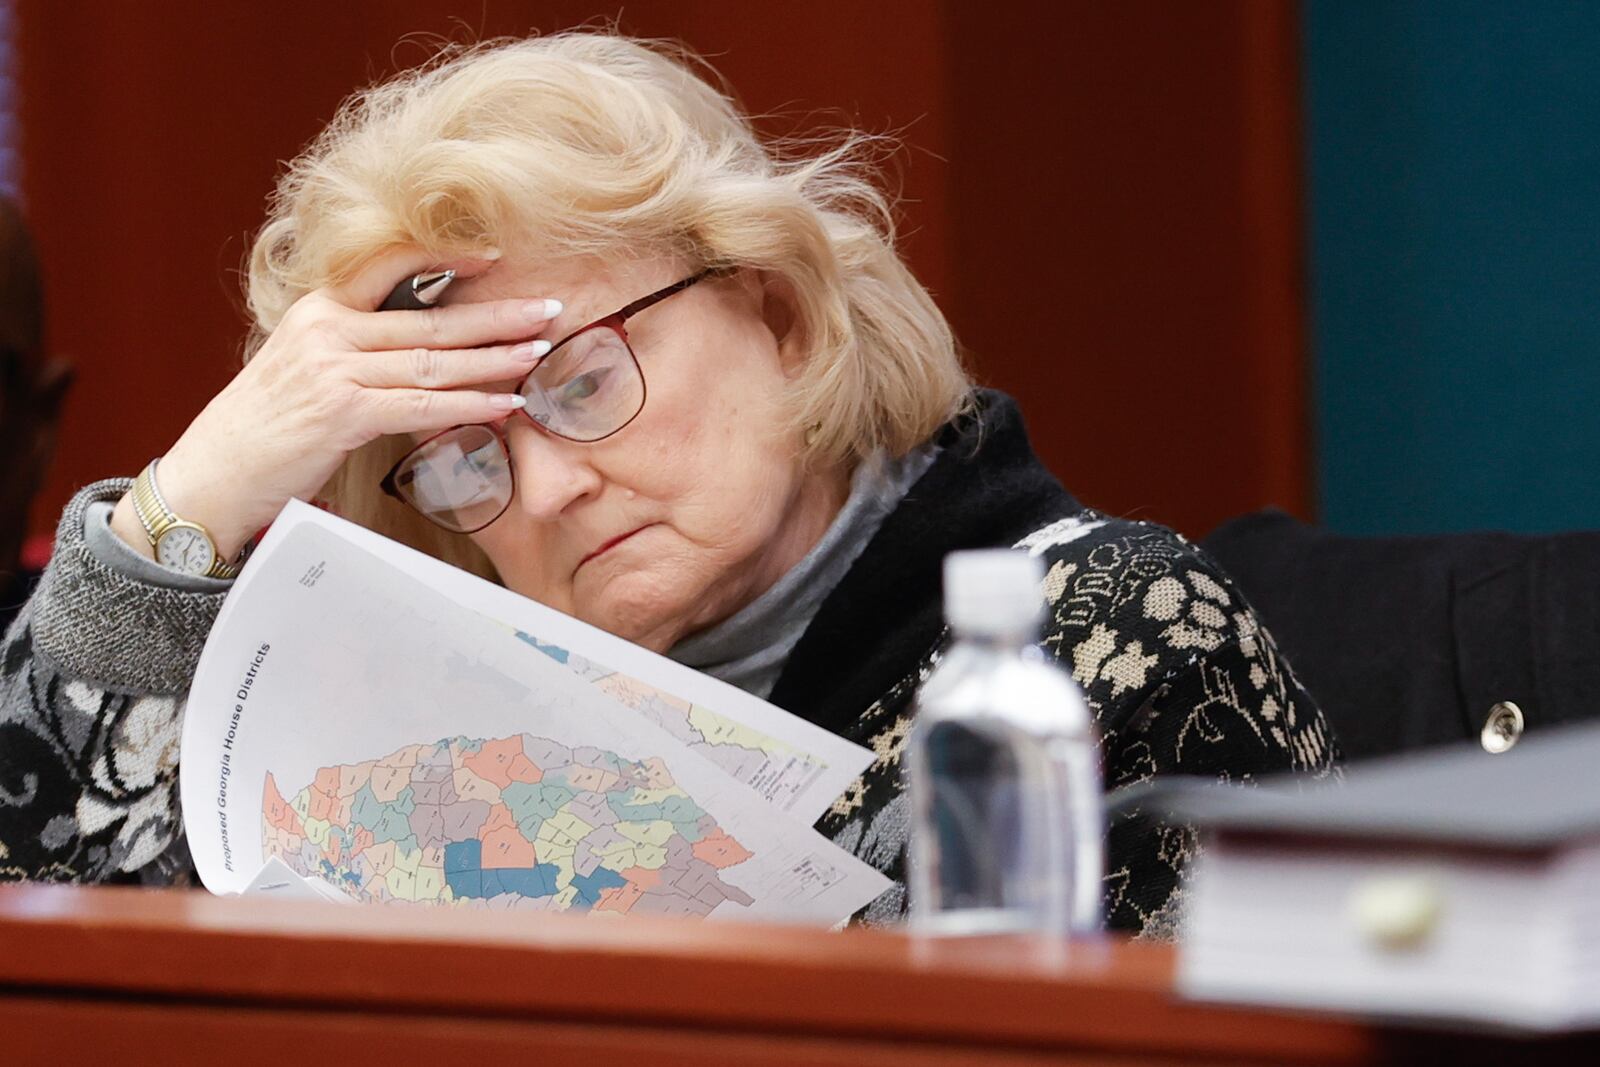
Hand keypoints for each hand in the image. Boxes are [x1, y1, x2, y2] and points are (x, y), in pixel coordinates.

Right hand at [111, 249, 558, 560]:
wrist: (214, 472)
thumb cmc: (265, 426)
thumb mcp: (304, 367)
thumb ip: (355, 349)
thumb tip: (417, 349)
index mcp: (319, 309)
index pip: (389, 266)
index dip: (445, 258)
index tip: (495, 256)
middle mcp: (328, 330)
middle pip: (430, 318)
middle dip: (496, 315)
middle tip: (547, 309)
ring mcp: (335, 370)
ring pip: (434, 360)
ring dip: (494, 359)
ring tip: (539, 353)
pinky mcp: (344, 413)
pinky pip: (423, 406)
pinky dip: (470, 404)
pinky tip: (505, 404)